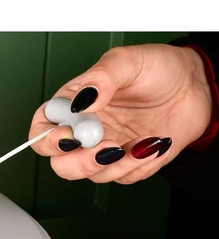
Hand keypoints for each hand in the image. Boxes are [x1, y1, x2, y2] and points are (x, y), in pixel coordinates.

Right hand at [29, 44, 213, 183]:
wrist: (197, 86)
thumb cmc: (158, 69)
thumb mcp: (127, 61)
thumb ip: (101, 77)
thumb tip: (83, 101)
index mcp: (73, 107)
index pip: (42, 131)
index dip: (48, 141)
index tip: (71, 138)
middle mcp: (83, 132)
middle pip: (61, 164)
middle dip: (82, 162)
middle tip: (107, 146)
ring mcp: (103, 149)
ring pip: (91, 175)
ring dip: (118, 163)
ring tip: (141, 141)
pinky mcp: (125, 164)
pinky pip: (122, 177)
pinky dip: (139, 164)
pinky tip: (153, 143)